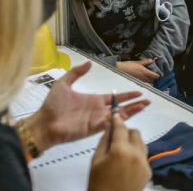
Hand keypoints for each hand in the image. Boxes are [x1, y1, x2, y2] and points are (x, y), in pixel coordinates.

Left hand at [25, 62, 150, 151]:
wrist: (44, 123)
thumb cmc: (52, 105)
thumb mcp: (63, 84)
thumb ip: (76, 73)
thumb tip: (89, 62)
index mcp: (94, 100)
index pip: (115, 97)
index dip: (127, 95)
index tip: (139, 92)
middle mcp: (98, 110)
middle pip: (121, 107)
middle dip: (135, 104)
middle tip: (148, 101)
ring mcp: (97, 120)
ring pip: (119, 116)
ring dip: (132, 112)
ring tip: (144, 107)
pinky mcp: (94, 129)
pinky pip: (111, 125)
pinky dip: (120, 121)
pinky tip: (130, 117)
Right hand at [88, 115, 150, 190]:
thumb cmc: (98, 183)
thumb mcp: (96, 161)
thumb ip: (104, 141)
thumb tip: (109, 127)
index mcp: (121, 151)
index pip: (121, 128)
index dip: (117, 120)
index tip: (115, 115)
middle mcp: (136, 154)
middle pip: (135, 133)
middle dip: (126, 132)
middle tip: (116, 138)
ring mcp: (144, 163)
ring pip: (142, 143)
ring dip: (132, 142)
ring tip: (121, 151)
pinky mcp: (148, 171)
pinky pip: (144, 155)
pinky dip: (136, 154)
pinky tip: (126, 162)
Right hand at [117, 59, 160, 82]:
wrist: (118, 70)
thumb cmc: (127, 65)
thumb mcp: (137, 62)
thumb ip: (145, 62)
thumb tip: (152, 60)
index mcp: (145, 72)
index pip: (155, 76)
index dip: (157, 75)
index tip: (158, 74)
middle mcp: (143, 78)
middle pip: (152, 81)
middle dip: (154, 79)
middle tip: (154, 76)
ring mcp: (139, 82)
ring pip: (148, 84)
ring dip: (150, 82)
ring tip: (149, 80)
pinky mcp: (135, 84)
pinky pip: (142, 85)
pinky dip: (144, 84)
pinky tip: (143, 82)